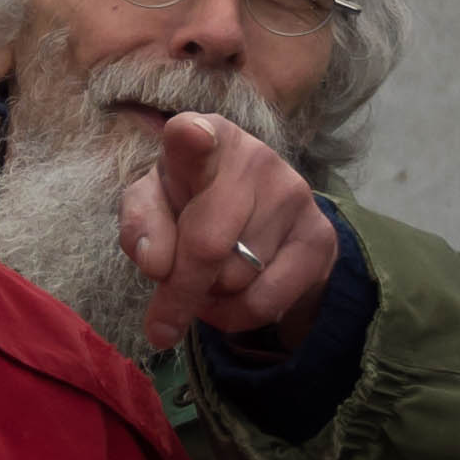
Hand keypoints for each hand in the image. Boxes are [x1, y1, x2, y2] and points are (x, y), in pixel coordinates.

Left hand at [119, 111, 336, 356]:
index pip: (193, 135)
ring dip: (210, 298)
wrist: (255, 218)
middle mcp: (254, 157)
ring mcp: (293, 195)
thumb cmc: (188, 202)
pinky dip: (237, 315)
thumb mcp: (152, 206)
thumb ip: (140, 226)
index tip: (191, 137)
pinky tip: (230, 298)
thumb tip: (156, 264)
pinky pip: (266, 300)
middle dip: (178, 292)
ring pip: (236, 278)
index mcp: (205, 137)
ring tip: (207, 281)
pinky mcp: (319, 236)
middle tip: (161, 323)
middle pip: (207, 243)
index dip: (191, 138)